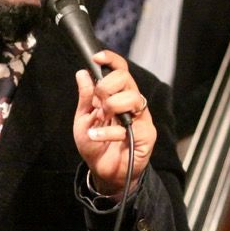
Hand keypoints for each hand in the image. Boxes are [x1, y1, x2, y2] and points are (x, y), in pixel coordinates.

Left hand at [73, 50, 154, 195]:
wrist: (103, 172)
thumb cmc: (95, 145)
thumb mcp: (83, 119)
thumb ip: (85, 97)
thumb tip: (82, 73)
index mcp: (118, 95)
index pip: (120, 70)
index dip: (111, 60)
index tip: (97, 58)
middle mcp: (131, 102)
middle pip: (126, 78)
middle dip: (106, 87)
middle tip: (99, 103)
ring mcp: (141, 117)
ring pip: (131, 97)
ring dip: (111, 106)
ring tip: (100, 119)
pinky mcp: (147, 134)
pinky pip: (129, 125)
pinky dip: (108, 131)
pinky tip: (97, 136)